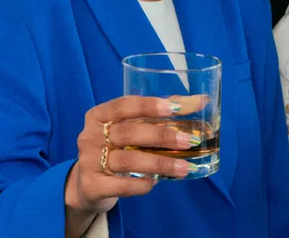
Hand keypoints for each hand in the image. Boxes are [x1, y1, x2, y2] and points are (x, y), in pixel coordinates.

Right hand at [65, 97, 194, 217]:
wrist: (88, 186)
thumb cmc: (116, 150)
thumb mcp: (131, 129)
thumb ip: (160, 114)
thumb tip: (200, 101)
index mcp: (98, 116)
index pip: (123, 105)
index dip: (149, 105)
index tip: (175, 108)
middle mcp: (89, 136)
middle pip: (128, 132)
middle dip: (161, 136)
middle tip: (189, 141)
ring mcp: (88, 162)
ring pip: (128, 161)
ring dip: (160, 163)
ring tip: (184, 167)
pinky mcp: (92, 186)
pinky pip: (122, 185)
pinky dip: (143, 184)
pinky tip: (158, 182)